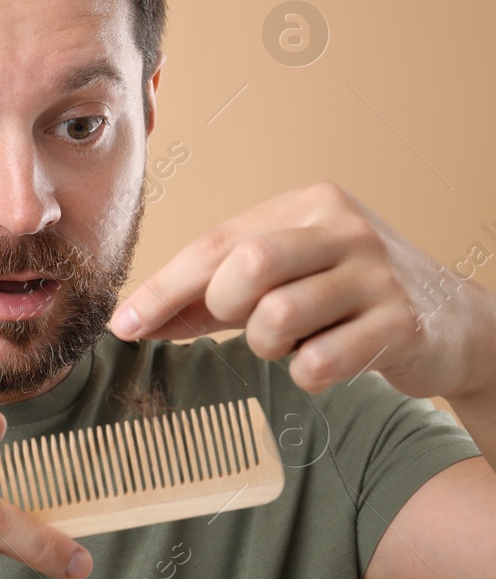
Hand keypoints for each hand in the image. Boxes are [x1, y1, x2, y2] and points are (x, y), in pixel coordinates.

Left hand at [108, 181, 495, 401]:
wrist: (455, 323)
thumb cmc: (347, 298)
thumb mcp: (281, 281)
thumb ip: (210, 297)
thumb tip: (135, 322)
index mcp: (307, 206)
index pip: (215, 243)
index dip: (163, 288)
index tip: (124, 326)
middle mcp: (344, 229)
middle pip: (246, 265)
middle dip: (222, 308)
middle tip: (239, 323)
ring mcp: (377, 274)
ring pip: (279, 317)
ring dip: (268, 345)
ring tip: (293, 341)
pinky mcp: (402, 324)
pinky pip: (319, 361)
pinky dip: (307, 372)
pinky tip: (327, 359)